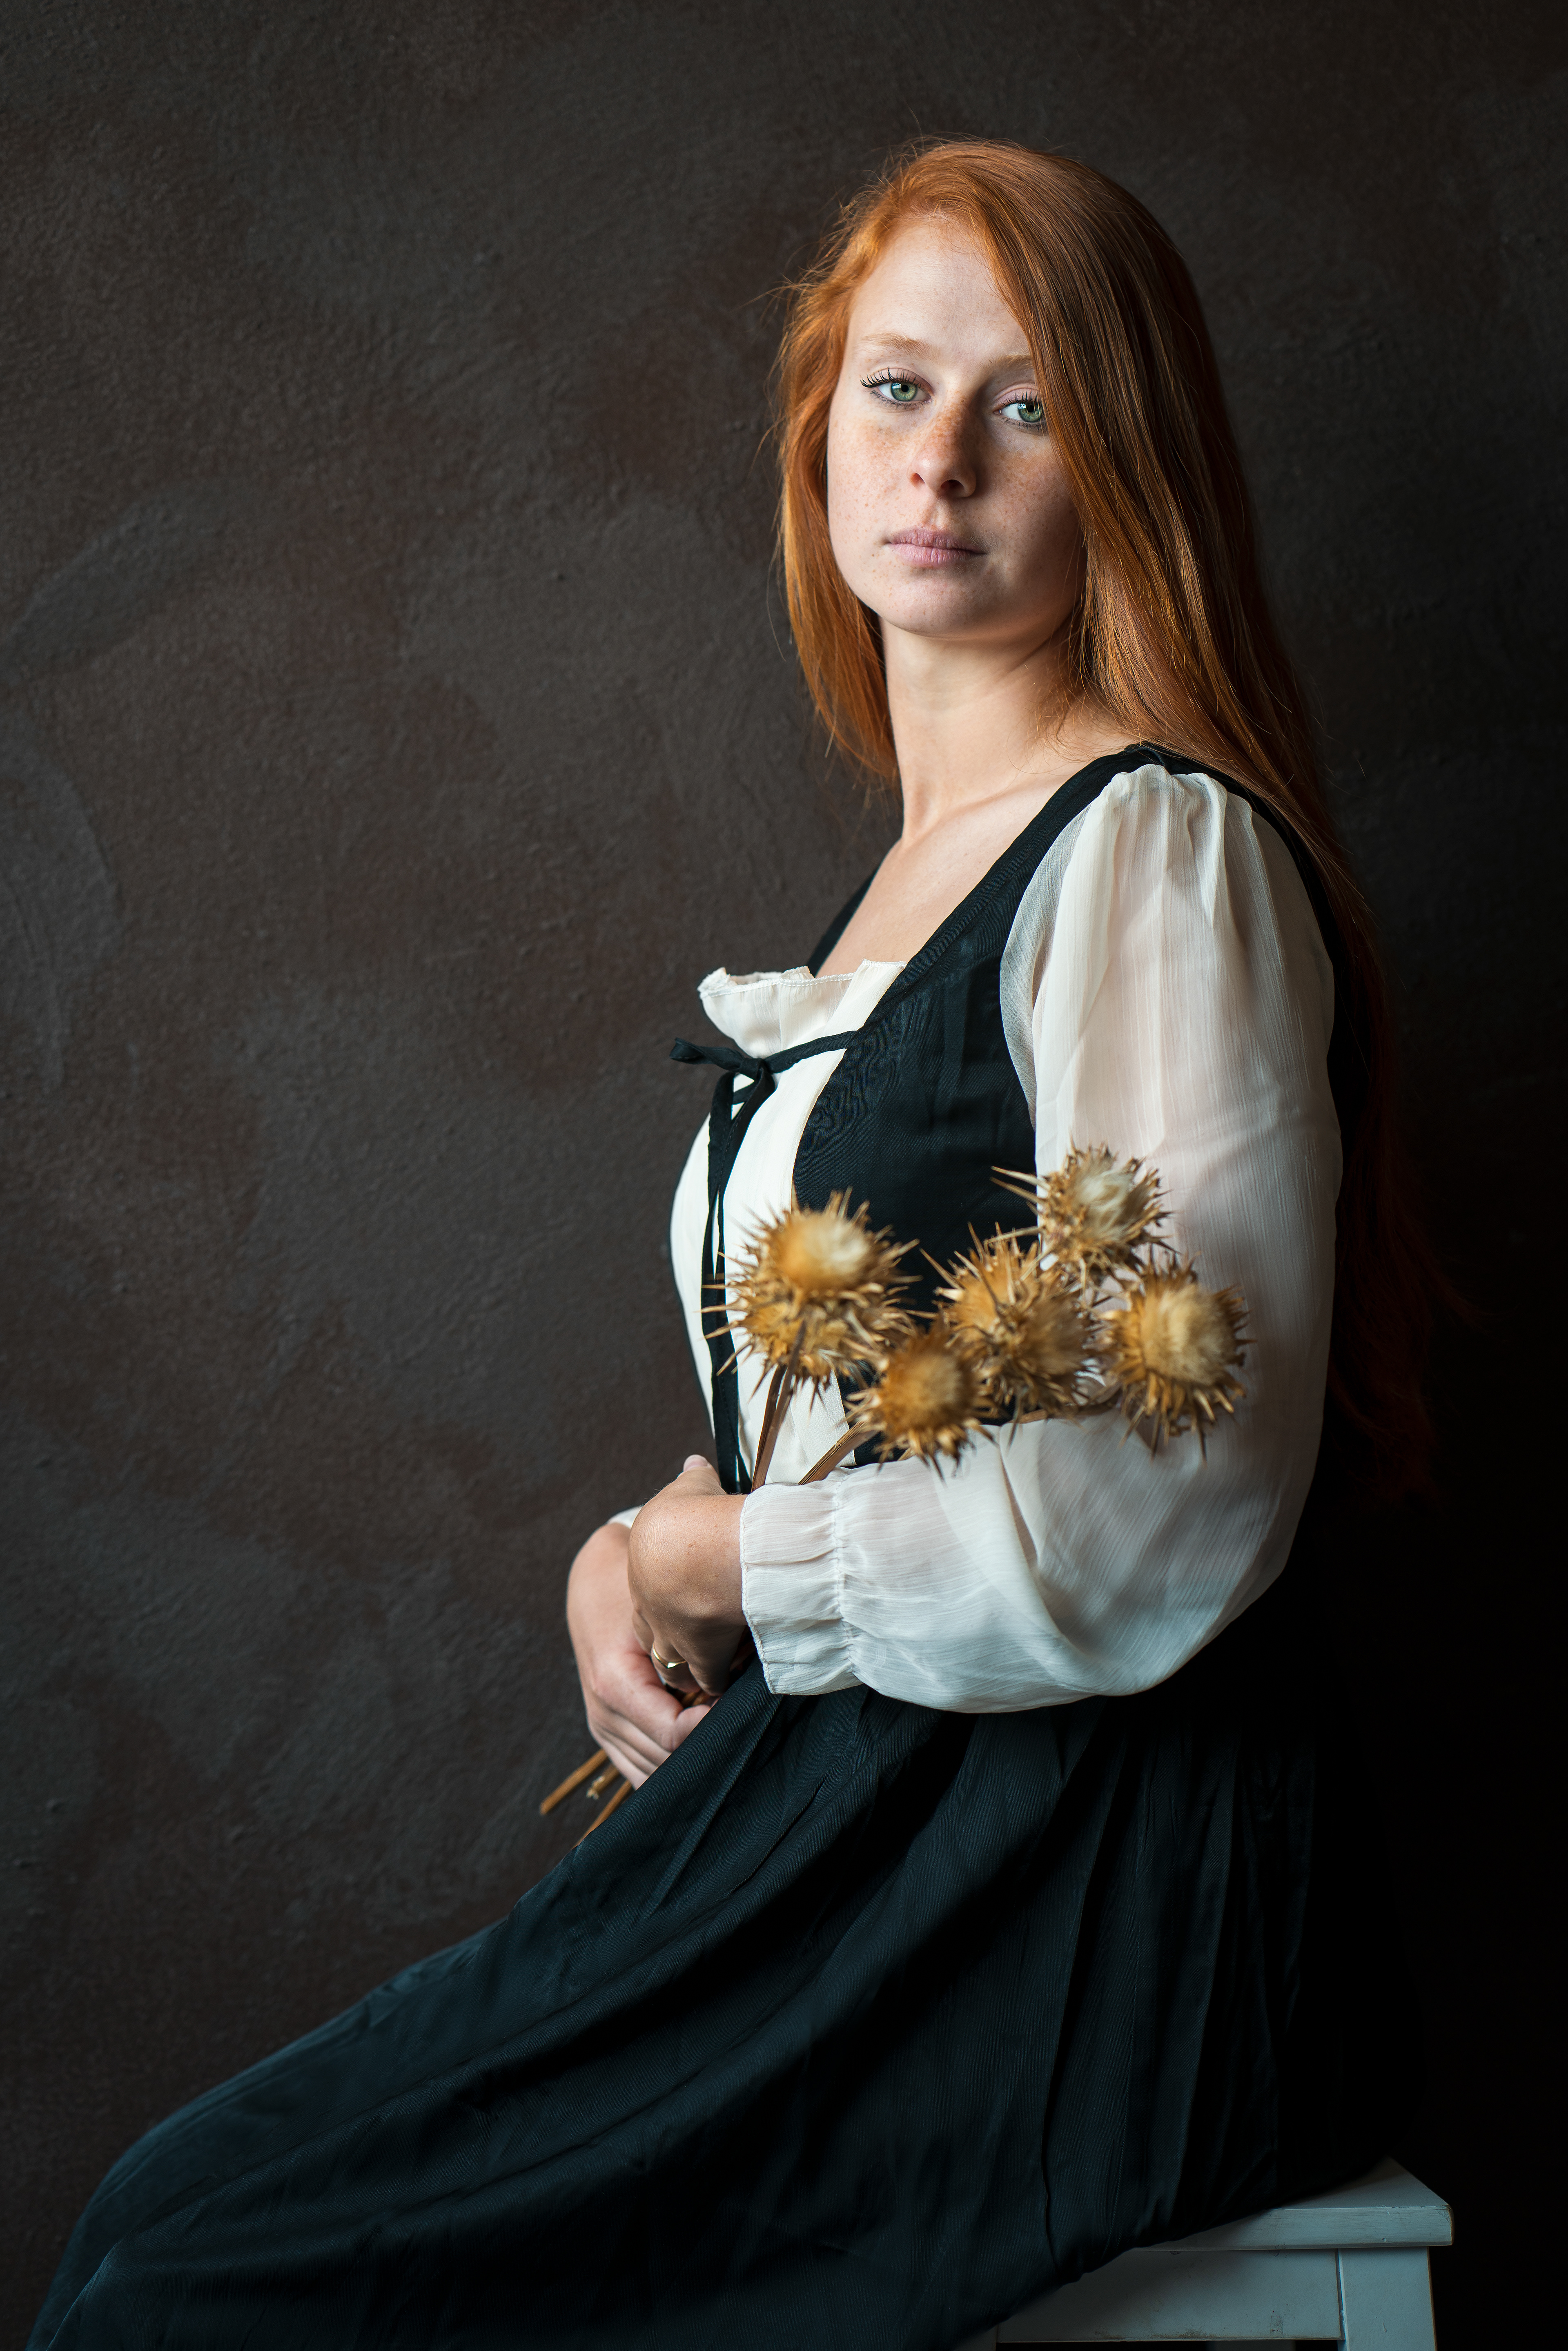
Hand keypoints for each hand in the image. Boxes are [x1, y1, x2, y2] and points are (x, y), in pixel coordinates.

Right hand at [566, 1520, 714, 1786]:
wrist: (590, 1582)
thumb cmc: (628, 1588)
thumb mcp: (658, 1611)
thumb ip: (692, 1649)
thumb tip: (736, 1679)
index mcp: (614, 1685)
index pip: (672, 1735)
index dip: (712, 1730)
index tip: (739, 1709)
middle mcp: (603, 1715)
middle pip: (665, 1762)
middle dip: (705, 1749)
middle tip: (740, 1724)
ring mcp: (602, 1728)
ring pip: (653, 1774)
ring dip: (690, 1760)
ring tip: (721, 1732)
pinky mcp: (607, 1732)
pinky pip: (639, 1770)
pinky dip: (670, 1765)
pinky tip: (698, 1744)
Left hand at [628, 1454, 747, 1697]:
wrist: (700, 1549)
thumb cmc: (694, 1514)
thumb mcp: (691, 1487)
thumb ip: (694, 1479)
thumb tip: (694, 1462)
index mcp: (643, 1569)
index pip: (646, 1596)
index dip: (664, 1601)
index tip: (686, 1600)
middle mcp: (649, 1607)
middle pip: (650, 1633)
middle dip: (669, 1637)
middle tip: (692, 1637)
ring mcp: (673, 1634)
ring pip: (672, 1662)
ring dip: (690, 1664)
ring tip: (712, 1663)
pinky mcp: (702, 1653)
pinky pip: (709, 1677)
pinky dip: (719, 1679)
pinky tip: (734, 1679)